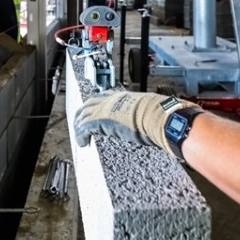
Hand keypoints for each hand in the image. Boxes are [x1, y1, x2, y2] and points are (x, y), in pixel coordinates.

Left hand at [74, 91, 202, 157]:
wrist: (158, 117)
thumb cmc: (159, 115)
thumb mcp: (148, 111)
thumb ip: (144, 114)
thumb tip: (154, 121)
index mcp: (123, 97)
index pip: (104, 97)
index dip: (96, 104)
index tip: (93, 111)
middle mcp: (112, 100)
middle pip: (89, 104)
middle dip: (82, 113)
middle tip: (79, 122)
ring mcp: (104, 109)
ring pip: (83, 114)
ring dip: (79, 124)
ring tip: (79, 135)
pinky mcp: (100, 120)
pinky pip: (84, 127)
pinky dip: (81, 135)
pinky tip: (82, 142)